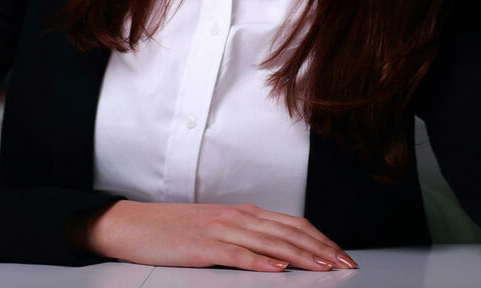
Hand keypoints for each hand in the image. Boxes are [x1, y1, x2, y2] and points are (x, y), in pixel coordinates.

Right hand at [69, 200, 357, 271]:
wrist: (135, 224)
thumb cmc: (175, 230)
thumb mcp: (218, 229)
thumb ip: (248, 236)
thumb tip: (280, 252)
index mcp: (243, 213)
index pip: (292, 224)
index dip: (320, 238)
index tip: (341, 255)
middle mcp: (237, 217)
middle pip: (289, 231)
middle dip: (321, 248)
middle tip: (345, 264)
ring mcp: (221, 230)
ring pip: (271, 241)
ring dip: (301, 254)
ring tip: (323, 267)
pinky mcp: (203, 247)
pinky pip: (237, 254)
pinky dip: (260, 260)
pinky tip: (277, 268)